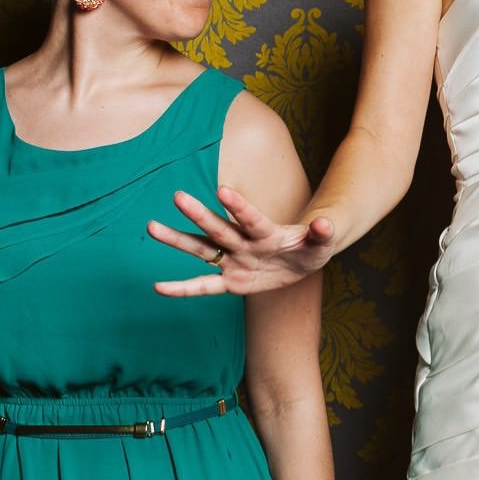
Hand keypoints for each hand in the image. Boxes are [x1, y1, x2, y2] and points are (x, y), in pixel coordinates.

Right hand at [149, 187, 337, 296]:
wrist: (302, 259)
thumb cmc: (312, 245)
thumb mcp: (323, 241)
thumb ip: (322, 232)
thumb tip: (326, 224)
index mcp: (266, 232)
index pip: (251, 217)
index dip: (239, 206)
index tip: (222, 190)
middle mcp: (244, 242)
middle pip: (219, 228)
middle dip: (200, 215)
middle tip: (177, 197)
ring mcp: (234, 260)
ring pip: (202, 250)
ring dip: (178, 240)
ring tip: (152, 227)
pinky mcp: (231, 281)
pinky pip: (204, 287)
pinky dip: (183, 289)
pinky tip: (159, 287)